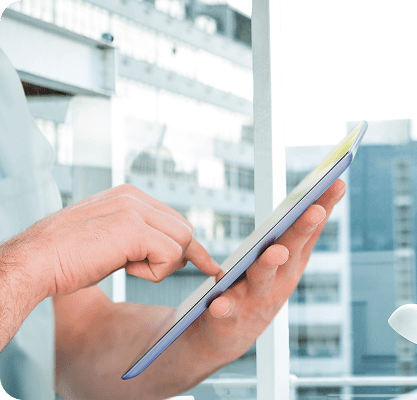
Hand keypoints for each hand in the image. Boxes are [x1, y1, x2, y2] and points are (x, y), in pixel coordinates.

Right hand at [5, 184, 220, 298]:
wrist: (33, 263)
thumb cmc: (66, 258)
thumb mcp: (110, 239)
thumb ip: (139, 236)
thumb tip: (176, 251)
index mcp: (128, 195)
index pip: (175, 219)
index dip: (188, 246)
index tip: (209, 265)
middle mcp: (134, 197)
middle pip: (185, 229)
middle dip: (177, 256)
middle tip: (145, 270)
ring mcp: (134, 210)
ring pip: (183, 241)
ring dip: (163, 264)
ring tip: (127, 267)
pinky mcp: (133, 229)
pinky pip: (170, 254)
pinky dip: (155, 272)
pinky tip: (126, 270)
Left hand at [188, 179, 345, 358]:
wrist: (228, 336)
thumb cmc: (257, 287)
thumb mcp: (281, 260)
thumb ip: (295, 234)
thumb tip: (315, 197)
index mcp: (292, 262)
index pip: (311, 229)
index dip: (324, 207)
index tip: (337, 182)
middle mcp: (280, 279)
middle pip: (292, 250)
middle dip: (303, 230)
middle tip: (314, 210)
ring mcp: (257, 299)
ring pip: (263, 278)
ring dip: (270, 264)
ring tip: (275, 252)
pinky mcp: (230, 317)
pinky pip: (227, 311)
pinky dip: (224, 307)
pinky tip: (219, 303)